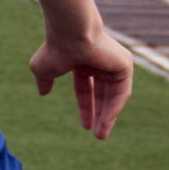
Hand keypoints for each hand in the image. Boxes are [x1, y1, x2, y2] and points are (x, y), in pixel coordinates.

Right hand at [31, 26, 133, 140]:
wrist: (71, 34)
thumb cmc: (56, 49)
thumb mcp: (43, 69)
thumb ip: (44, 81)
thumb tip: (43, 93)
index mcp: (83, 60)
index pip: (86, 88)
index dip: (85, 107)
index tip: (86, 126)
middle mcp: (100, 60)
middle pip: (103, 93)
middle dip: (100, 115)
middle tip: (98, 135)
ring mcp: (114, 62)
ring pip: (114, 95)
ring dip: (108, 117)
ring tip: (101, 135)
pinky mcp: (125, 64)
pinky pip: (122, 92)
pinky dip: (114, 108)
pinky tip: (106, 122)